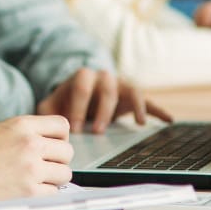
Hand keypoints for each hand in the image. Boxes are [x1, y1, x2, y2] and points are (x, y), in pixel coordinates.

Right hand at [0, 115, 73, 204]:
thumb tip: (49, 141)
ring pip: (65, 173)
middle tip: (45, 165)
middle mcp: (30, 144)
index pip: (62, 125)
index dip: (60, 136)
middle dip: (58, 159)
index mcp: (22, 125)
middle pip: (67, 151)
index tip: (55, 144)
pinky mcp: (29, 192)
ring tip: (35, 178)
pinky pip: (54, 192)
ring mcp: (32, 169)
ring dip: (53, 178)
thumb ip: (25, 132)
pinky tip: (28, 189)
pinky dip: (44, 193)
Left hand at [36, 68, 172, 133]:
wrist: (81, 95)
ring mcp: (121, 84)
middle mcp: (103, 77)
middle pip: (106, 88)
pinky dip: (158, 109)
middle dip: (102, 110)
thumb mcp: (52, 106)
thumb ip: (45, 112)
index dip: (77, 107)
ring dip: (133, 107)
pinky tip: (168, 120)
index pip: (80, 87)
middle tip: (97, 132)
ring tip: (139, 124)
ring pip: (130, 90)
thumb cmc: (66, 103)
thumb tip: (42, 125)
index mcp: (82, 77)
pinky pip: (148, 99)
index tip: (74, 130)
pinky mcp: (133, 95)